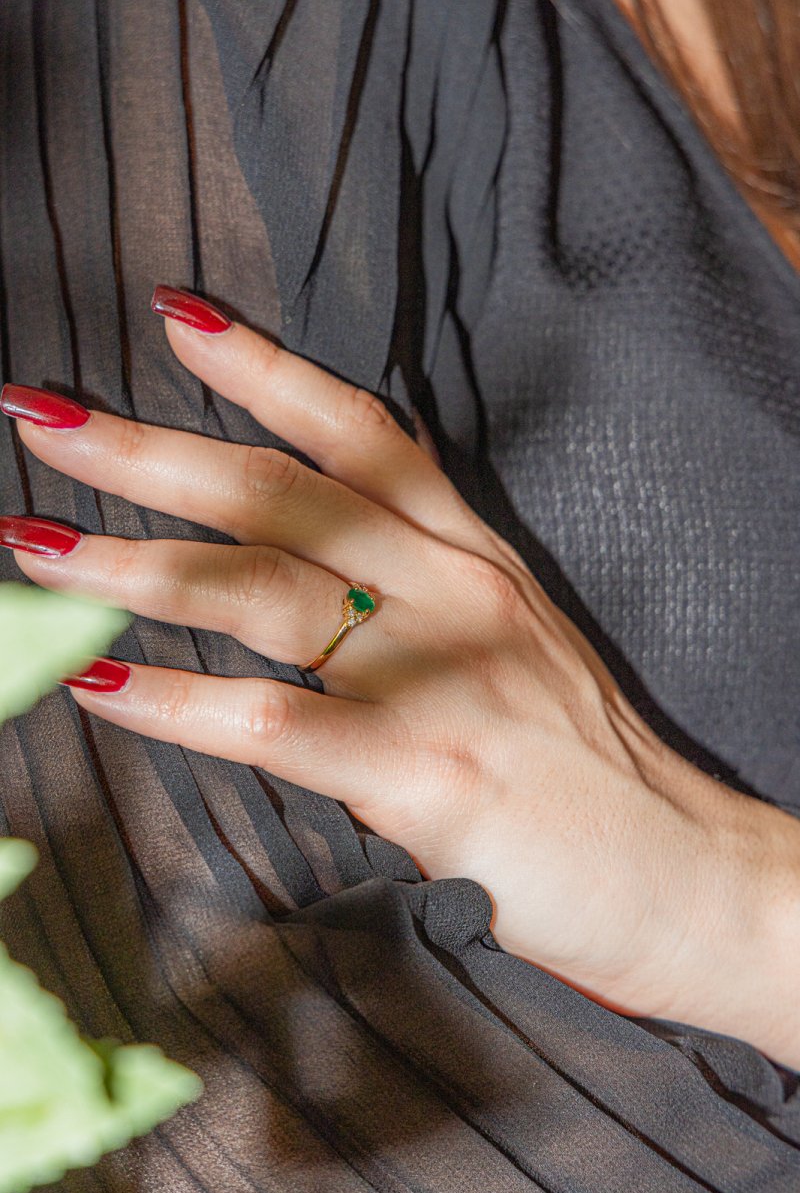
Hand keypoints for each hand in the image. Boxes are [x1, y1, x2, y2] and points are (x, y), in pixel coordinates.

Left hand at [0, 286, 780, 1035]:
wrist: (689, 872)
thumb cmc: (592, 772)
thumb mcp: (514, 653)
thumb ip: (418, 613)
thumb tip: (300, 604)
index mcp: (475, 561)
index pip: (362, 437)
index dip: (265, 371)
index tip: (175, 321)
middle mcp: (458, 594)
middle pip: (284, 498)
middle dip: (151, 453)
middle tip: (40, 415)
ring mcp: (447, 677)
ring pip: (267, 593)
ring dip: (136, 564)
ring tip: (32, 546)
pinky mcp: (436, 771)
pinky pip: (284, 723)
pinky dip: (180, 704)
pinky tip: (99, 686)